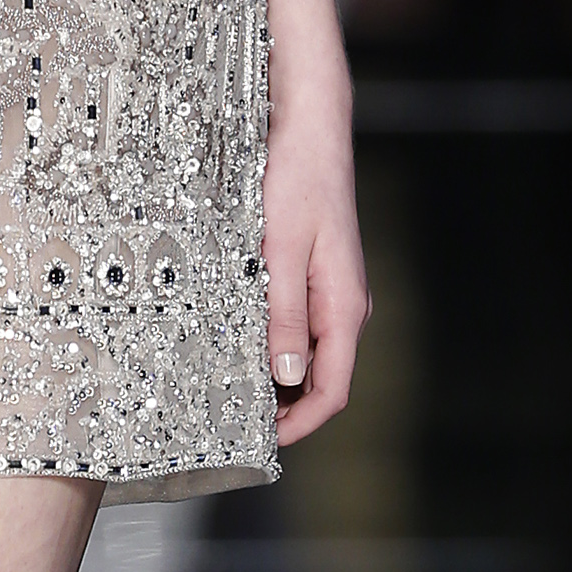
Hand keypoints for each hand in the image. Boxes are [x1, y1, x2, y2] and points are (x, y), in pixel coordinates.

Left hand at [263, 97, 369, 447]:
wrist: (309, 126)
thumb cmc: (297, 179)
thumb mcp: (281, 251)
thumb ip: (284, 316)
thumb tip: (287, 377)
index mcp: (344, 307)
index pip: (332, 392)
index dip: (298, 426)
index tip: (261, 445)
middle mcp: (345, 306)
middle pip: (319, 380)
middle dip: (281, 409)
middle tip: (231, 423)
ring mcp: (332, 292)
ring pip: (306, 355)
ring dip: (273, 378)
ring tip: (226, 389)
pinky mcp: (316, 276)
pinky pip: (298, 326)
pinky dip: (271, 344)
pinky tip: (236, 342)